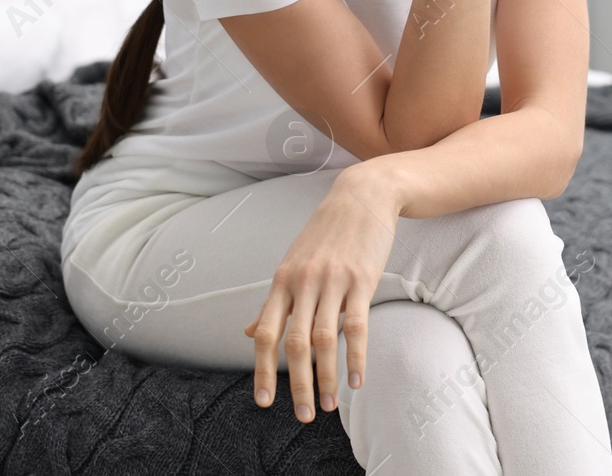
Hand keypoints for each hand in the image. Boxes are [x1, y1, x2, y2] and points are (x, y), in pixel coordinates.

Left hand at [244, 166, 397, 422]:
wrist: (361, 196)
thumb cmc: (327, 233)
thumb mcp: (293, 264)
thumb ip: (275, 302)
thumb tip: (249, 332)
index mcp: (282, 281)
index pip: (266, 333)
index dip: (262, 370)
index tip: (264, 402)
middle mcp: (303, 282)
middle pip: (295, 343)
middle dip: (297, 384)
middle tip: (303, 415)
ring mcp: (332, 281)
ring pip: (324, 339)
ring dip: (327, 377)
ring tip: (331, 405)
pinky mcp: (361, 279)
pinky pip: (357, 325)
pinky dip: (356, 357)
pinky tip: (358, 380)